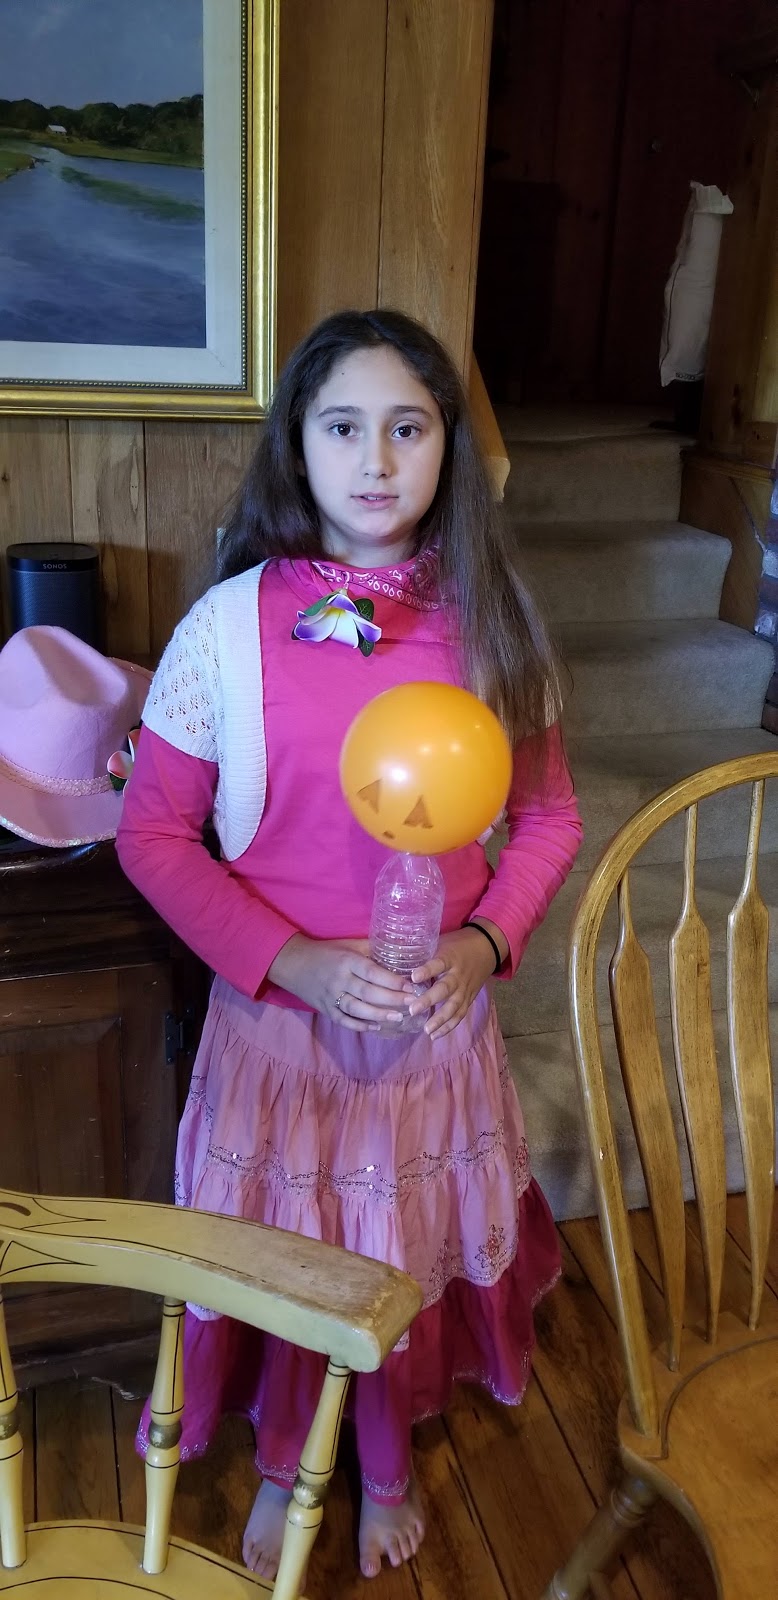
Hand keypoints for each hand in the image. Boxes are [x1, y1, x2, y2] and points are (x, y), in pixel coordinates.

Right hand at [267, 934, 415, 1031]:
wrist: (294, 963)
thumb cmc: (327, 952)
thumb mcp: (349, 945)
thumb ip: (371, 949)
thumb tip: (401, 951)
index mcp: (347, 961)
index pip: (372, 972)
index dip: (392, 981)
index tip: (411, 986)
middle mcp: (339, 979)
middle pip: (368, 992)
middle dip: (392, 999)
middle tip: (411, 1004)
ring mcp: (331, 996)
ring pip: (356, 1009)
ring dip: (378, 1015)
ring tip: (397, 1018)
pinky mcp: (325, 1009)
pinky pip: (343, 1020)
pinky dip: (359, 1026)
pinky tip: (376, 1027)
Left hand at [409, 924, 506, 1040]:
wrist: (486, 948)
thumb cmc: (457, 944)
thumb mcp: (441, 943)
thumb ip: (424, 955)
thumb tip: (397, 963)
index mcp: (450, 957)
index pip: (439, 963)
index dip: (427, 970)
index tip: (413, 977)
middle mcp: (458, 975)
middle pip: (445, 989)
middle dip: (429, 1000)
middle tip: (413, 1010)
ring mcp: (465, 989)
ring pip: (454, 1006)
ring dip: (440, 1019)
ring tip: (426, 1030)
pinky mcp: (469, 999)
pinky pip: (460, 1014)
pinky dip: (448, 1026)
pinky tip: (434, 1035)